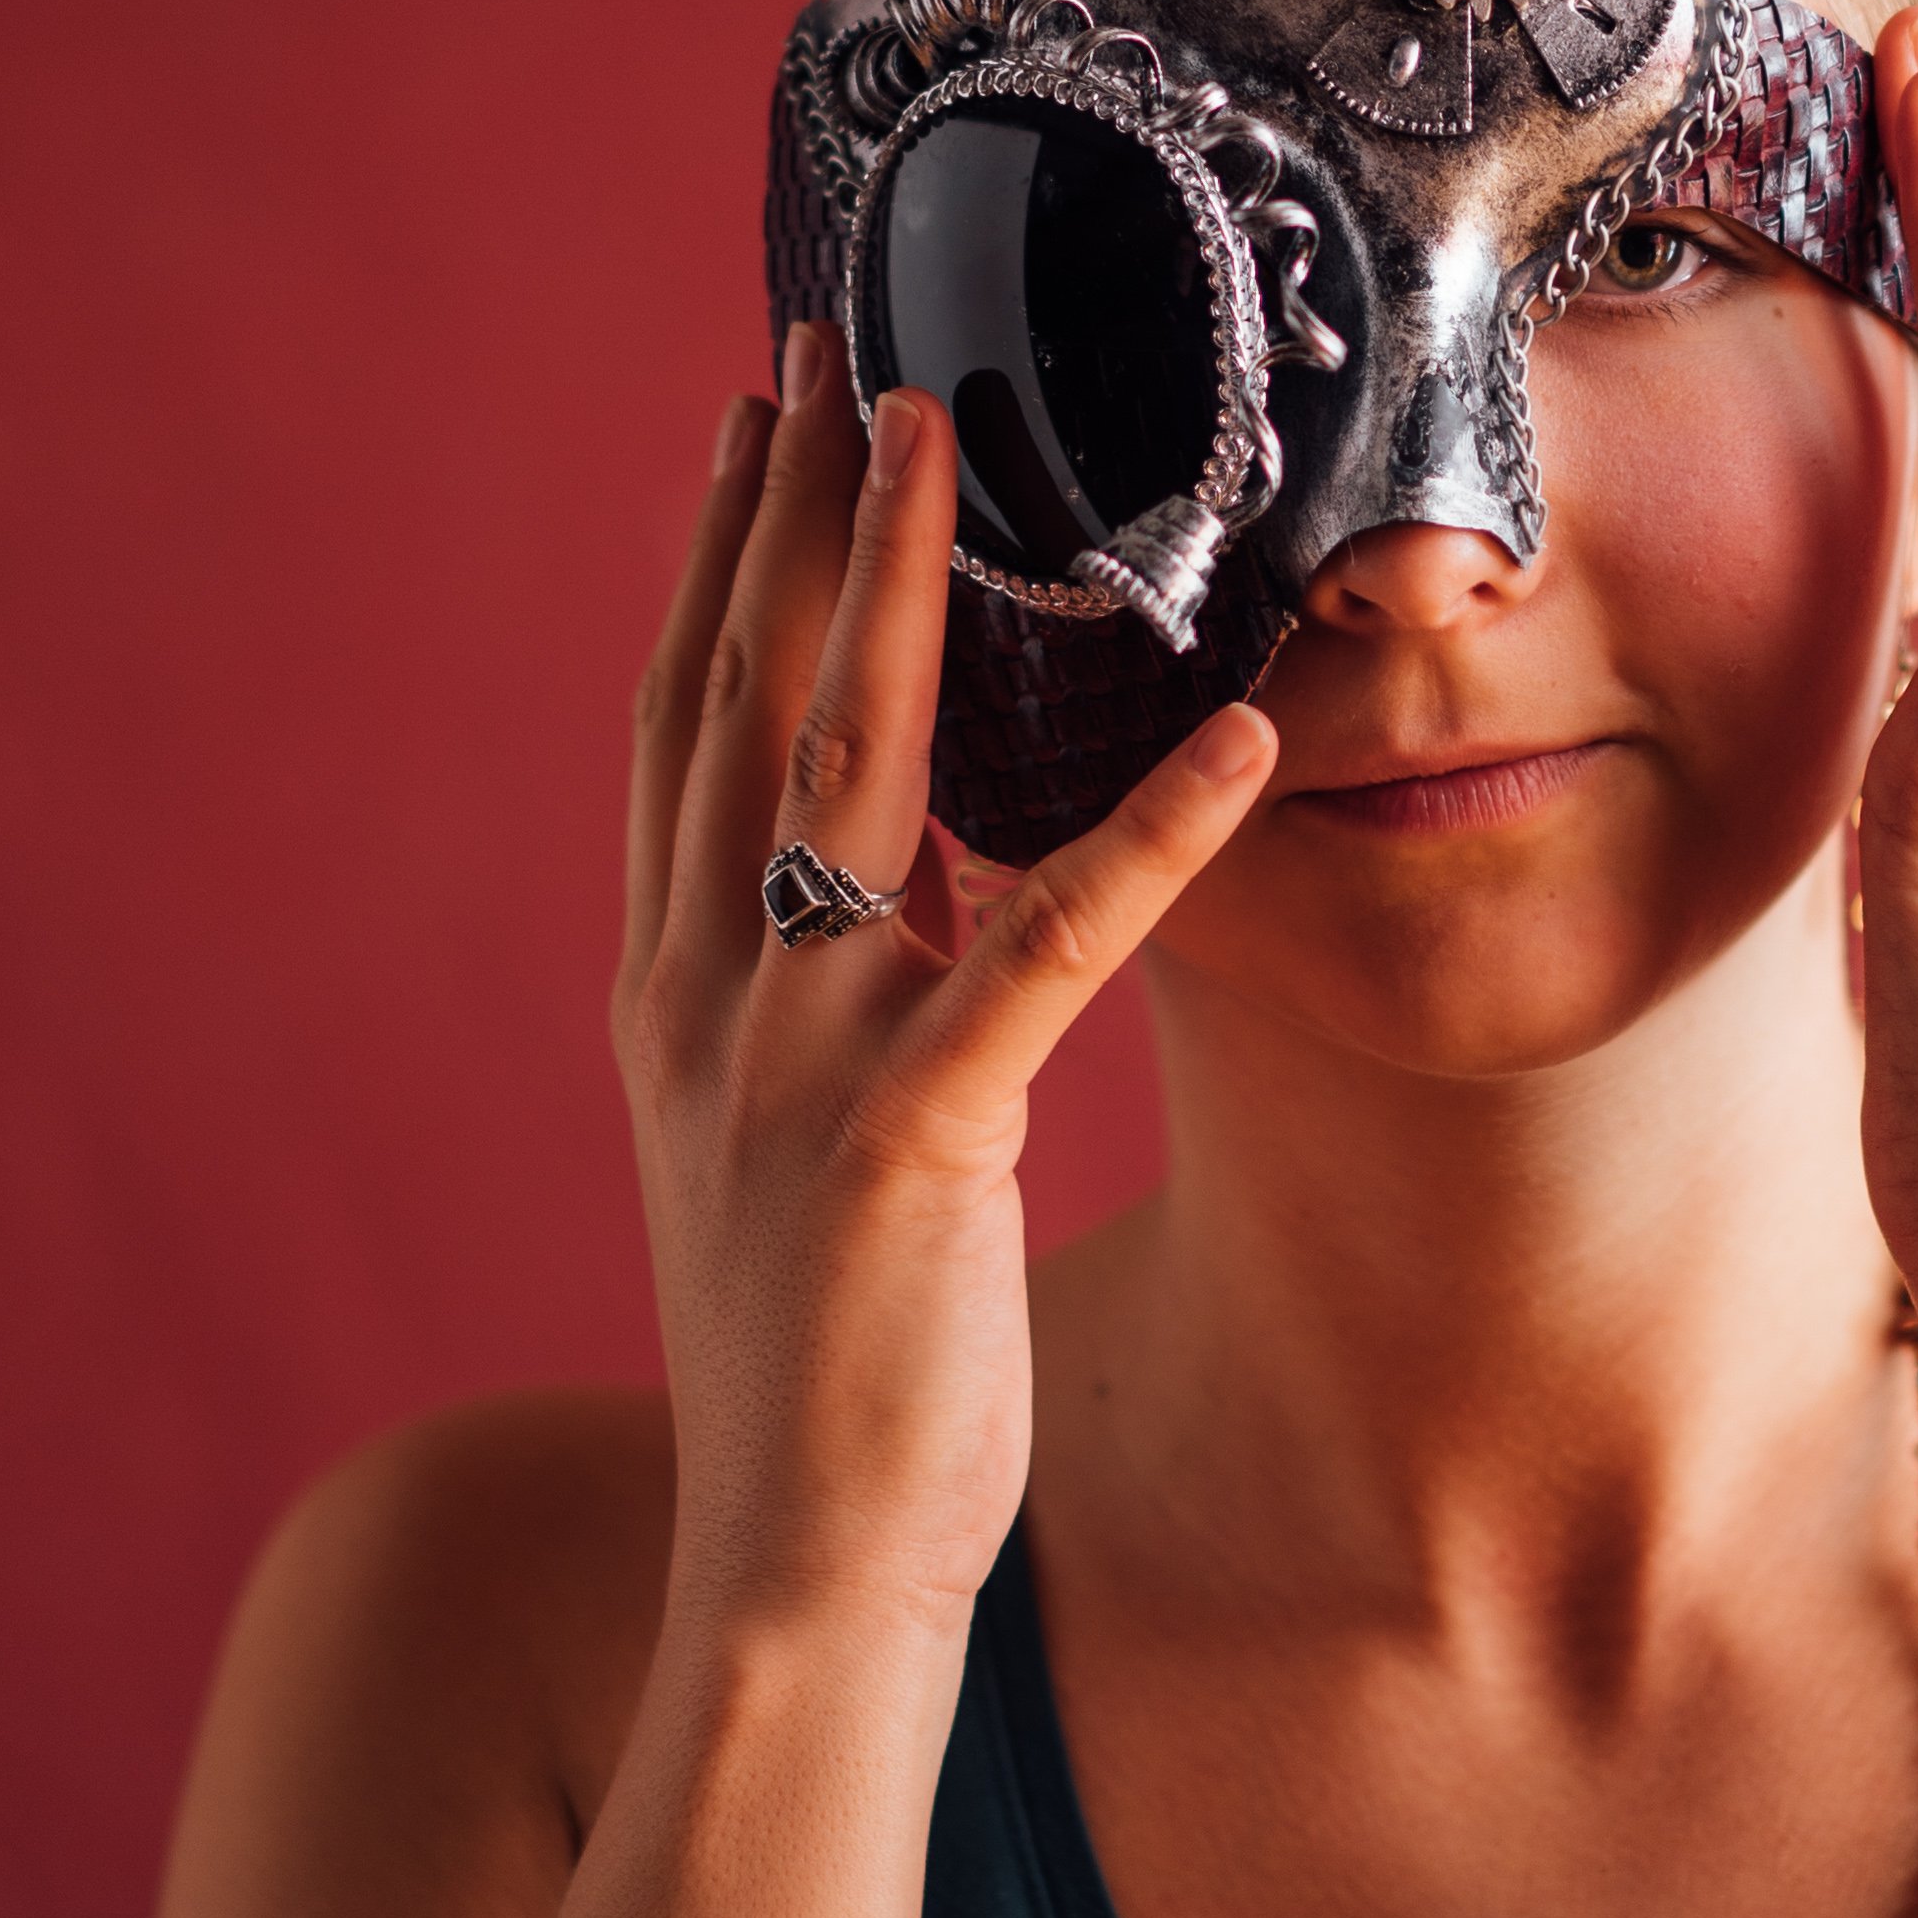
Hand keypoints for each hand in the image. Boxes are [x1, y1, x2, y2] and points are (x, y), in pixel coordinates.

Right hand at [613, 326, 1277, 1643]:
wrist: (795, 1569)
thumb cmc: (823, 1371)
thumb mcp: (790, 1147)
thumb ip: (818, 997)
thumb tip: (888, 868)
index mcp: (674, 997)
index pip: (684, 728)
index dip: (717, 560)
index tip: (755, 416)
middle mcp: (708, 999)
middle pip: (746, 701)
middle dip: (789, 511)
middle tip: (836, 348)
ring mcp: (799, 1062)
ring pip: (853, 770)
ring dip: (903, 588)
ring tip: (955, 438)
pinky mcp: (919, 1140)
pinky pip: (1051, 948)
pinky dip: (1153, 835)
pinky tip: (1243, 735)